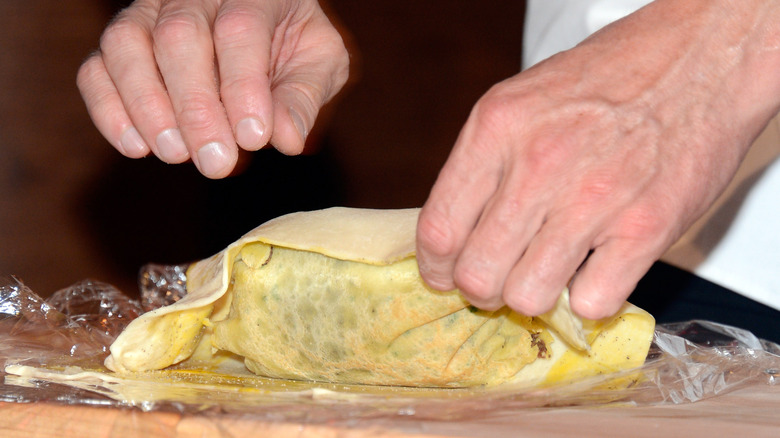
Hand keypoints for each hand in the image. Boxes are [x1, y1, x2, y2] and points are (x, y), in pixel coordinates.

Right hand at [78, 0, 348, 177]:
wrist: (264, 22)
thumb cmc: (292, 43)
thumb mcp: (319, 63)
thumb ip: (304, 97)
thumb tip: (286, 138)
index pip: (240, 29)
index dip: (243, 86)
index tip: (253, 138)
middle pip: (178, 37)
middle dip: (196, 107)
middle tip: (217, 161)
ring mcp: (149, 11)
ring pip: (126, 45)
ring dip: (148, 107)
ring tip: (177, 154)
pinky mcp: (122, 41)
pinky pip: (96, 68)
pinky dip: (109, 110)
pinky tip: (137, 147)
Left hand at [416, 0, 779, 318]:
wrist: (698, 60)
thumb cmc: (608, 80)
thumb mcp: (520, 102)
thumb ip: (483, 165)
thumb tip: (453, 234)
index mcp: (498, 128)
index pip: (439, 229)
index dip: (434, 267)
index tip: (442, 274)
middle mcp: (540, 164)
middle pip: (478, 274)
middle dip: (481, 288)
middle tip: (497, 278)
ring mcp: (594, 199)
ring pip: (528, 296)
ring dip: (533, 296)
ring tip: (547, 272)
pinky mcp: (645, 229)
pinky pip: (592, 303)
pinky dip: (588, 299)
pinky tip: (592, 270)